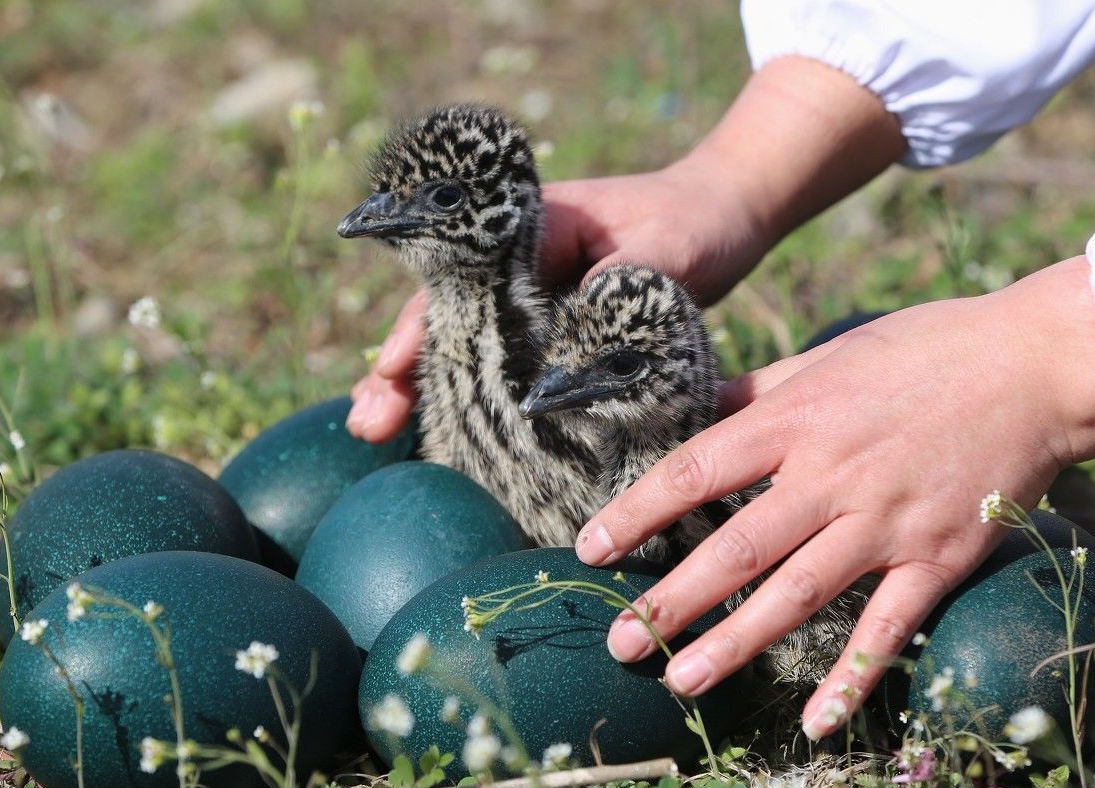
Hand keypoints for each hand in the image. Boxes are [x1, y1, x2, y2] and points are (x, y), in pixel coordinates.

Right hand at [344, 166, 765, 441]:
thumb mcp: (663, 254)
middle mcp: (518, 264)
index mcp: (530, 229)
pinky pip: (503, 366)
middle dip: (400, 370)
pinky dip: (476, 399)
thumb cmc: (694, 224)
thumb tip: (559, 374)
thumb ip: (612, 300)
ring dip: (426, 391)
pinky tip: (450, 441)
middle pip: (445, 317)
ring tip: (381, 439)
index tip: (389, 368)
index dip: (421, 327)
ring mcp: (531, 299)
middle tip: (368, 425)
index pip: (458, 279)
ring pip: (466, 347)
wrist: (727, 217)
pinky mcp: (551, 329)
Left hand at [573, 257, 1094, 738]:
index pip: (695, 470)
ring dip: (735, 643)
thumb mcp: (830, 354)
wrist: (1035, 363)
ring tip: (681, 678)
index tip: (591, 547)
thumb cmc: (926, 349)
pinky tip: (813, 719)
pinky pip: (889, 627)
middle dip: (672, 597)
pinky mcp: (939, 555)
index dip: (637, 511)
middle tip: (621, 641)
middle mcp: (832, 474)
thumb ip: (763, 391)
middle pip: (735, 546)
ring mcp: (886, 519)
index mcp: (797, 419)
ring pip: (797, 593)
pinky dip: (853, 676)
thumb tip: (702, 406)